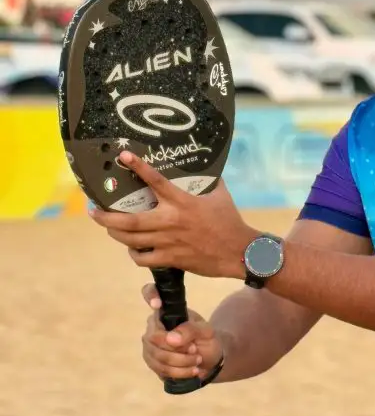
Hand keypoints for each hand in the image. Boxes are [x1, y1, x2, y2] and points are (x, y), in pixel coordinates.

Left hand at [89, 151, 255, 277]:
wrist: (239, 252)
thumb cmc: (230, 221)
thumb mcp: (220, 195)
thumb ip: (210, 180)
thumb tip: (207, 165)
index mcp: (182, 202)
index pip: (156, 180)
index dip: (139, 167)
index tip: (123, 156)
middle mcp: (171, 221)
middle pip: (128, 220)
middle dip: (105, 216)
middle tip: (93, 210)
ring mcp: (169, 242)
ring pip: (130, 240)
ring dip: (114, 232)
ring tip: (107, 226)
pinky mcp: (171, 259)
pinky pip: (143, 259)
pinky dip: (134, 253)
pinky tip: (133, 249)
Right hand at [141, 283, 223, 381]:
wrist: (209, 359)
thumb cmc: (206, 339)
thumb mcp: (206, 331)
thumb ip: (191, 330)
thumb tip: (171, 339)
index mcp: (167, 310)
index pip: (150, 293)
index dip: (150, 295)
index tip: (157, 304)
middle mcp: (154, 325)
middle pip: (154, 338)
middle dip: (177, 349)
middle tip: (195, 351)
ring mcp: (150, 344)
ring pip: (157, 356)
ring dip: (181, 362)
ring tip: (197, 361)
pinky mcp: (152, 361)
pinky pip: (160, 369)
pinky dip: (179, 372)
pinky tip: (192, 371)